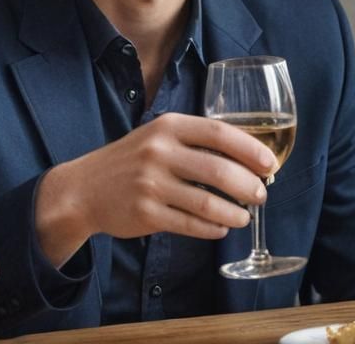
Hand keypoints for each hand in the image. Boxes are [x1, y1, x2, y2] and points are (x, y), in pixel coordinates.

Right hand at [35, 111, 274, 266]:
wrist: (84, 188)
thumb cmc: (132, 160)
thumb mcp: (159, 136)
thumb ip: (194, 141)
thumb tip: (246, 157)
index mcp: (169, 126)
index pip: (219, 132)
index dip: (250, 148)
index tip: (270, 162)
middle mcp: (160, 152)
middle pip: (218, 170)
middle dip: (249, 185)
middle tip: (262, 194)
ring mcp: (151, 184)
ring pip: (207, 202)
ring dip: (234, 212)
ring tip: (244, 216)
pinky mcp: (146, 214)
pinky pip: (190, 224)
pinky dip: (212, 228)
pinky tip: (221, 228)